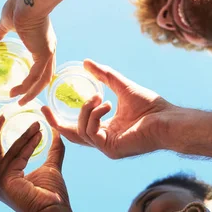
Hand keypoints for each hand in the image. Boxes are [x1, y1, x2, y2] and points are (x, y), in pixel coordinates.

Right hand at [0, 0, 55, 104]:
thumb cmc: (20, 5)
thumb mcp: (7, 22)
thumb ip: (0, 31)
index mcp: (42, 41)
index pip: (42, 64)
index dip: (34, 77)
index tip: (23, 86)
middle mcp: (48, 48)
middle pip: (45, 76)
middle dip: (34, 90)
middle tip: (22, 100)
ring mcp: (48, 52)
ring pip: (42, 80)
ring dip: (30, 93)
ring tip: (18, 101)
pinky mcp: (43, 54)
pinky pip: (36, 76)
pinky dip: (27, 87)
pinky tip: (17, 93)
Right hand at [0, 117, 68, 211]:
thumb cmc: (53, 197)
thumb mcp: (51, 168)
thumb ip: (53, 151)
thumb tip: (57, 132)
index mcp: (7, 180)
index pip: (3, 154)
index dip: (7, 137)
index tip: (13, 121)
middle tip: (3, 115)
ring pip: (8, 153)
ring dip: (23, 137)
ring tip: (36, 125)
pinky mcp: (5, 183)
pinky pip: (15, 159)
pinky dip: (27, 145)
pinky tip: (38, 135)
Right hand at [42, 60, 173, 159]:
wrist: (167, 118)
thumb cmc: (150, 106)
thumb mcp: (120, 86)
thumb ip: (103, 75)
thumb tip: (86, 62)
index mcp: (105, 129)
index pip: (77, 127)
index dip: (60, 118)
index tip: (46, 106)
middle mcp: (104, 140)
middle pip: (71, 136)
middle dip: (56, 123)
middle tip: (45, 108)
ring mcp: (106, 147)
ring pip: (81, 131)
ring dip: (86, 111)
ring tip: (100, 98)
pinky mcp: (111, 149)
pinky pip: (91, 132)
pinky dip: (95, 116)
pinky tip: (107, 105)